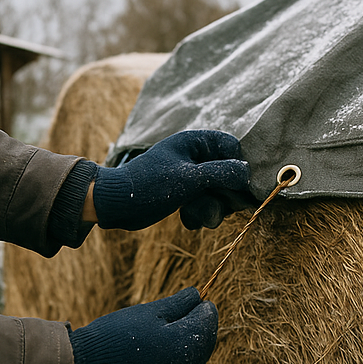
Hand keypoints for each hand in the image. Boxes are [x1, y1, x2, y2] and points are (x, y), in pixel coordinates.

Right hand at [66, 286, 216, 363]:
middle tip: (182, 319)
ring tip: (164, 343)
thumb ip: (179, 304)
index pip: (208, 324)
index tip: (198, 301)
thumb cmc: (114, 336)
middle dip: (195, 333)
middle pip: (202, 348)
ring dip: (185, 355)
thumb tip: (199, 295)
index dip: (204, 310)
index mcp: (184, 347)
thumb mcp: (147, 312)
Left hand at [92, 130, 251, 230]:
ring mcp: (186, 176)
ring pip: (214, 192)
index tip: (239, 188)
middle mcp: (192, 156)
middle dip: (223, 195)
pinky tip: (187, 221)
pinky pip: (200, 203)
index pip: (232, 149)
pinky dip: (197, 214)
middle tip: (221, 211)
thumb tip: (248, 173)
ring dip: (210, 208)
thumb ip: (221, 174)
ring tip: (196, 217)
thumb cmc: (149, 186)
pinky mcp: (180, 194)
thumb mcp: (188, 179)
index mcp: (195, 142)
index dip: (238, 168)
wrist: (115, 205)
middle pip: (226, 174)